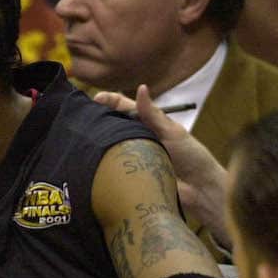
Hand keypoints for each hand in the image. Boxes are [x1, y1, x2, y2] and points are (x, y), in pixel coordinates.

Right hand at [95, 85, 230, 246]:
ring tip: (78, 136)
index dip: (108, 100)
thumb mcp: (171, 131)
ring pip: (108, 145)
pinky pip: (110, 166)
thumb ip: (152, 113)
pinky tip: (88, 159)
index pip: (122, 106)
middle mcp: (136, 137)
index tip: (95, 100)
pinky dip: (100, 162)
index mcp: (147, 123)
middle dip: (95, 119)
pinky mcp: (127, 174)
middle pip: (111, 124)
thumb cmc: (191, 157)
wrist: (199, 190)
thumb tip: (141, 87)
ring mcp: (130, 155)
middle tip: (80, 117)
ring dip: (95, 140)